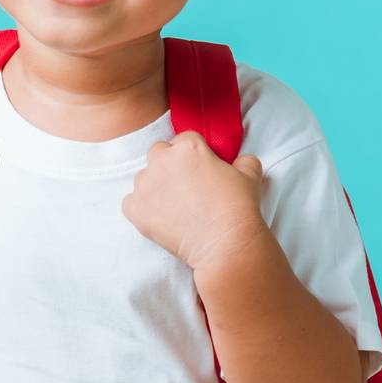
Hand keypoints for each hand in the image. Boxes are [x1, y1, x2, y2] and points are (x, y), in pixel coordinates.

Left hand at [120, 131, 268, 272]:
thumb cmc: (238, 207)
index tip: (201, 169)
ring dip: (156, 187)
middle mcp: (161, 160)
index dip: (194, 154)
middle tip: (186, 186)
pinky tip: (162, 219)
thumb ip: (243, 160)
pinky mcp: (133, 208)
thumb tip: (240, 161)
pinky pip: (132, 203)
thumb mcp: (249, 175)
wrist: (224, 242)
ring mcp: (144, 184)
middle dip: (170, 165)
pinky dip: (143, 209)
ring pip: (144, 178)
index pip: (185, 139)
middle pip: (159, 153)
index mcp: (187, 146)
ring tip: (175, 206)